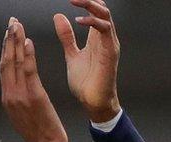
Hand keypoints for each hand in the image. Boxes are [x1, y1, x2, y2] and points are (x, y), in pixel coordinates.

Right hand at [0, 17, 67, 141]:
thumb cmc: (38, 133)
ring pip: (15, 63)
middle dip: (8, 40)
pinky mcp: (34, 96)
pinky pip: (29, 72)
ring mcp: (20, 96)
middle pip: (6, 62)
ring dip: (16, 42)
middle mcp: (10, 95)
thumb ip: (18, 97)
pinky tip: (29, 42)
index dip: (5, 49)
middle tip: (11, 22)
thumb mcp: (22, 114)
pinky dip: (28, 55)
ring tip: (17, 26)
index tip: (7, 35)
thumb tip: (18, 83)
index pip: (4, 68)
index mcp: (7, 99)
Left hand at [54, 0, 120, 122]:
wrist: (93, 102)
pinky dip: (92, 22)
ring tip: (75, 0)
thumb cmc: (86, 82)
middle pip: (102, 9)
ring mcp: (109, 44)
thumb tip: (59, 16)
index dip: (84, 1)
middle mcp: (105, 38)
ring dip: (91, 5)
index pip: (95, 11)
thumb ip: (67, 37)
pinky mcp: (111, 52)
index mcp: (96, 38)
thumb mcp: (72, 55)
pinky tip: (78, 20)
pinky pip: (105, 31)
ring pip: (105, 15)